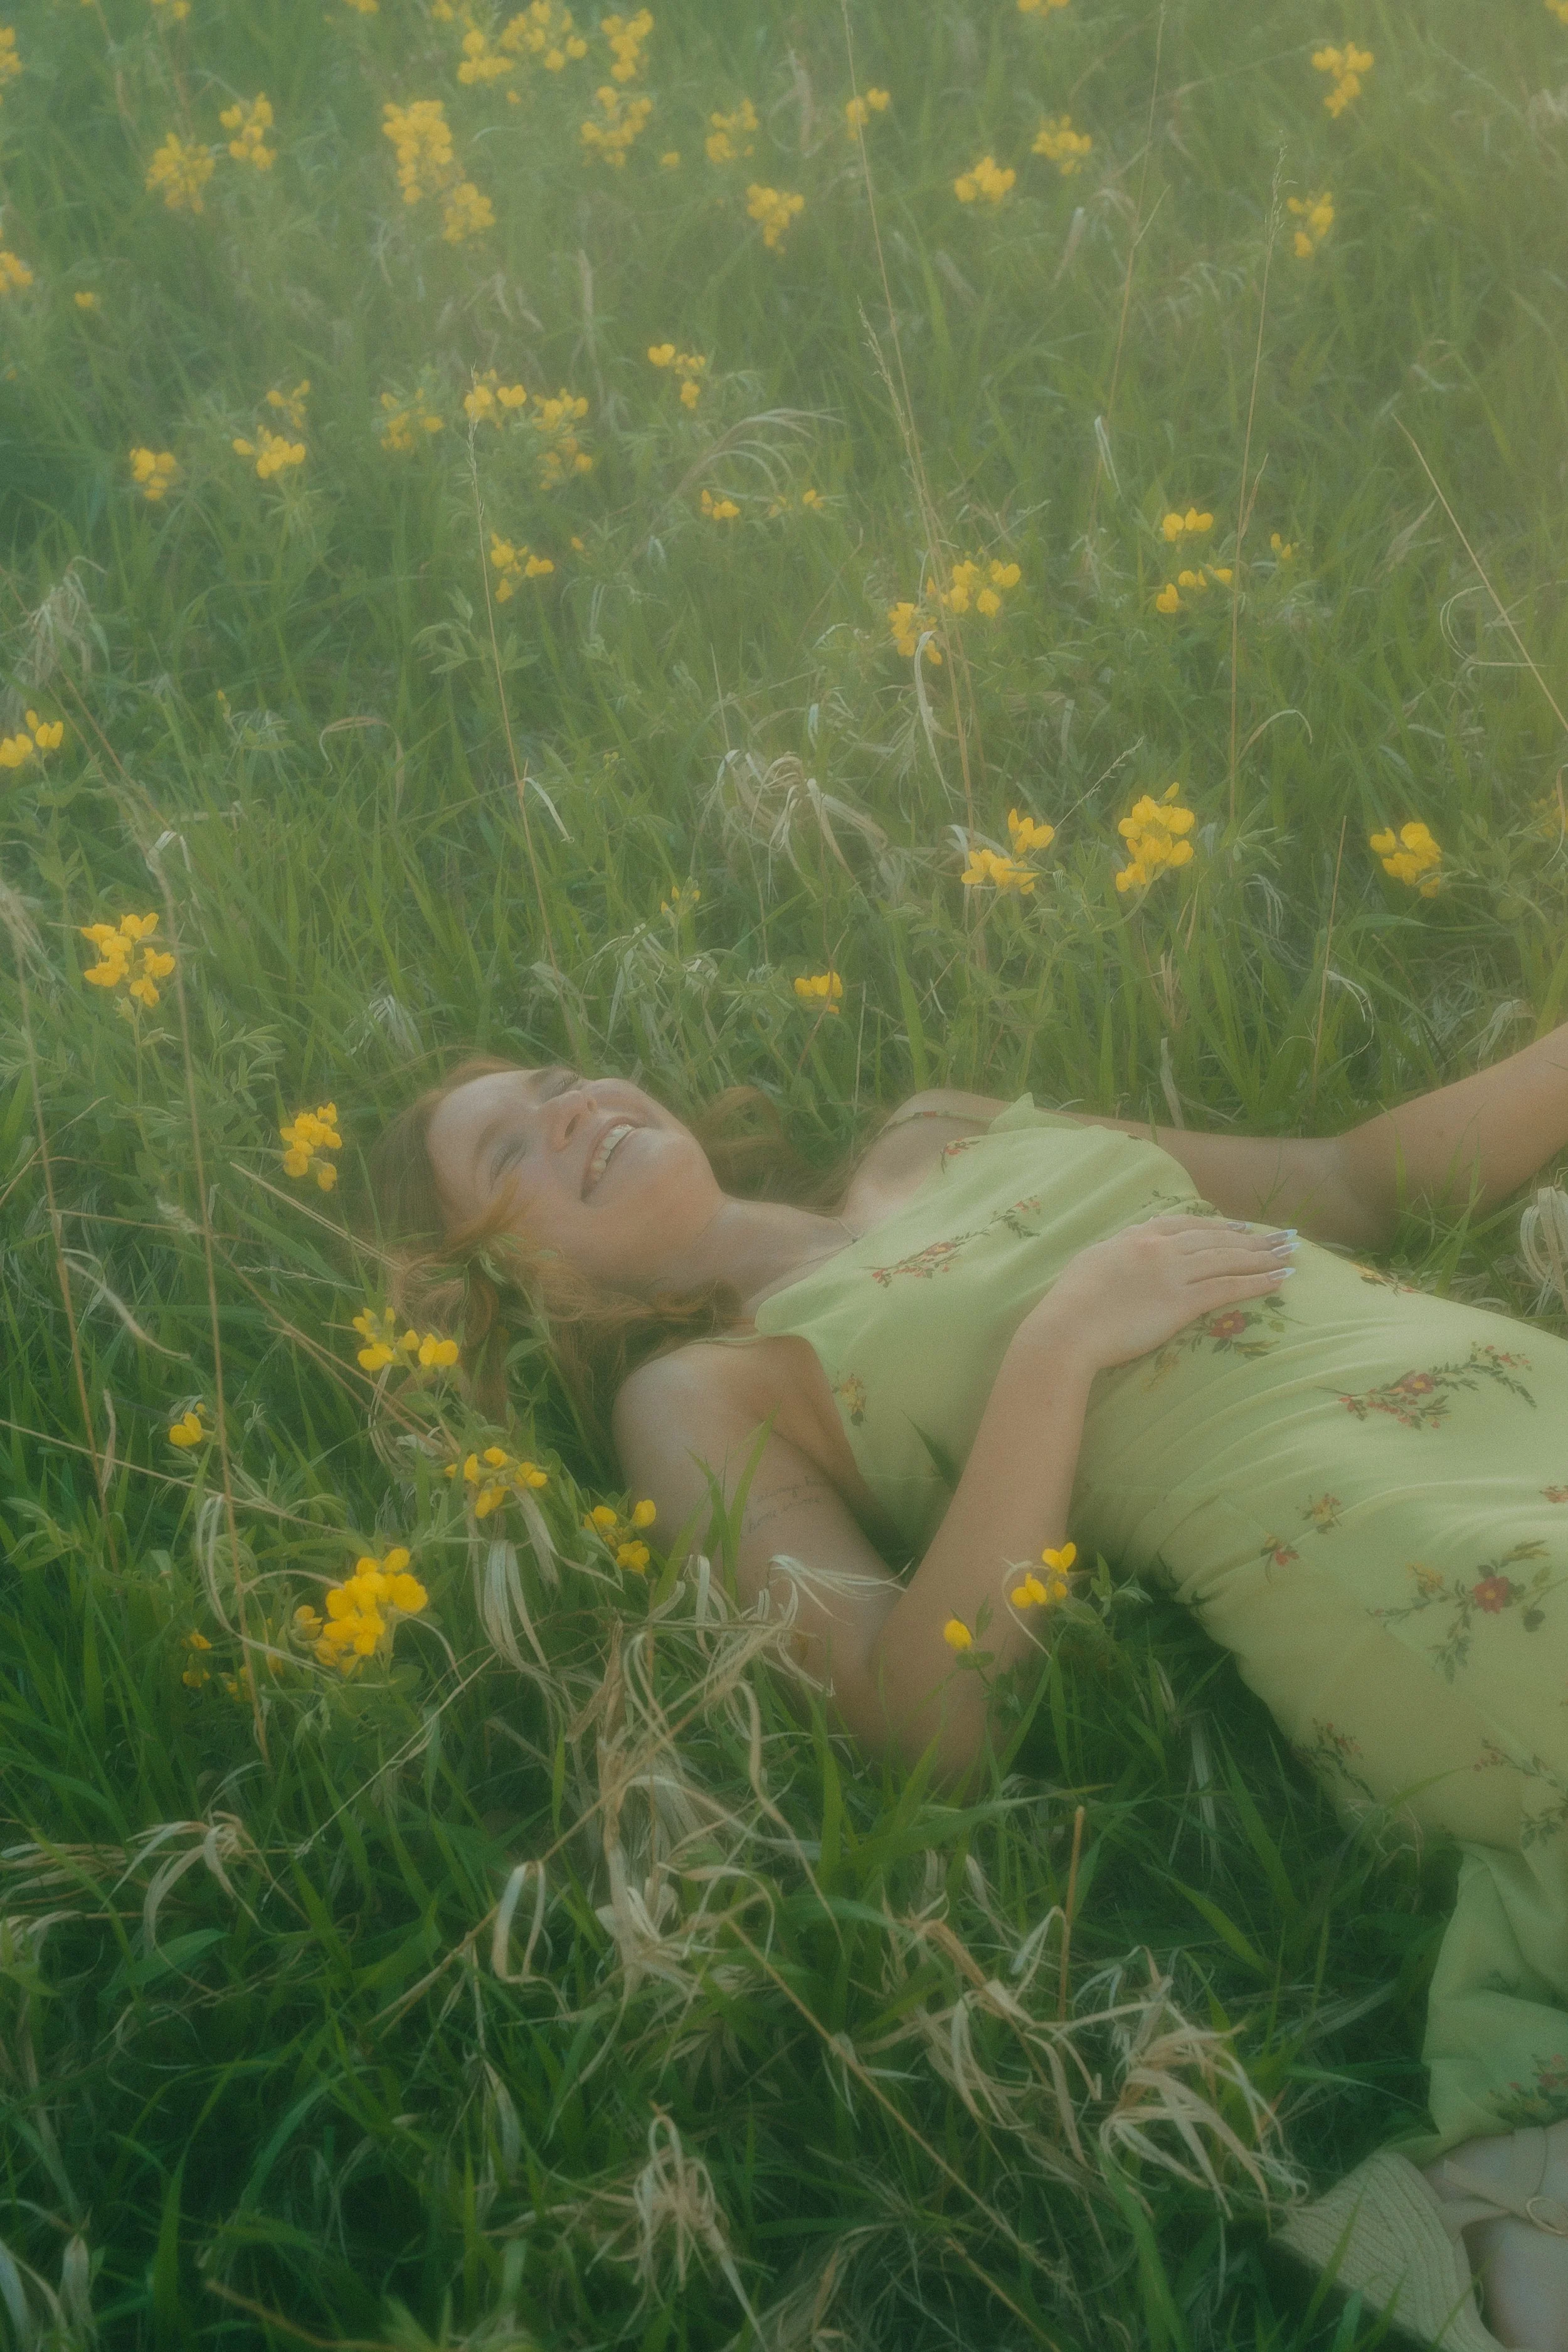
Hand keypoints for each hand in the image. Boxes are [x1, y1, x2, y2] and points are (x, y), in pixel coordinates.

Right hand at [1019, 1213, 1295, 1372]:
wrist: (1066, 1328)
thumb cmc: (1069, 1303)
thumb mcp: (1091, 1264)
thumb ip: (1116, 1254)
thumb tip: (1123, 1254)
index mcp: (1135, 1236)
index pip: (1185, 1224)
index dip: (1217, 1225)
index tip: (1240, 1227)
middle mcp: (1159, 1247)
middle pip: (1215, 1237)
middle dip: (1251, 1238)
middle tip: (1279, 1238)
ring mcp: (1172, 1273)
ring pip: (1227, 1258)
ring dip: (1263, 1255)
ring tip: (1290, 1254)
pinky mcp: (1182, 1302)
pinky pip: (1228, 1287)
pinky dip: (1258, 1281)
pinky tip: (1280, 1279)